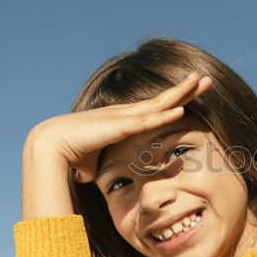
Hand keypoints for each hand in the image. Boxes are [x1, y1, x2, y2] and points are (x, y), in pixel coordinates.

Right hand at [25, 74, 212, 181]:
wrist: (49, 148)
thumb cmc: (70, 157)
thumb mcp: (99, 160)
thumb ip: (109, 164)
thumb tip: (106, 177)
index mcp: (122, 120)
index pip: (155, 107)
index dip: (175, 99)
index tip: (193, 94)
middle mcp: (125, 114)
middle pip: (163, 99)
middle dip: (186, 88)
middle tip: (207, 79)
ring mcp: (122, 118)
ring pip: (159, 104)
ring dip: (182, 93)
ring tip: (201, 81)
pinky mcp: (118, 127)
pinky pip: (146, 121)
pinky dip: (165, 115)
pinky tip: (182, 110)